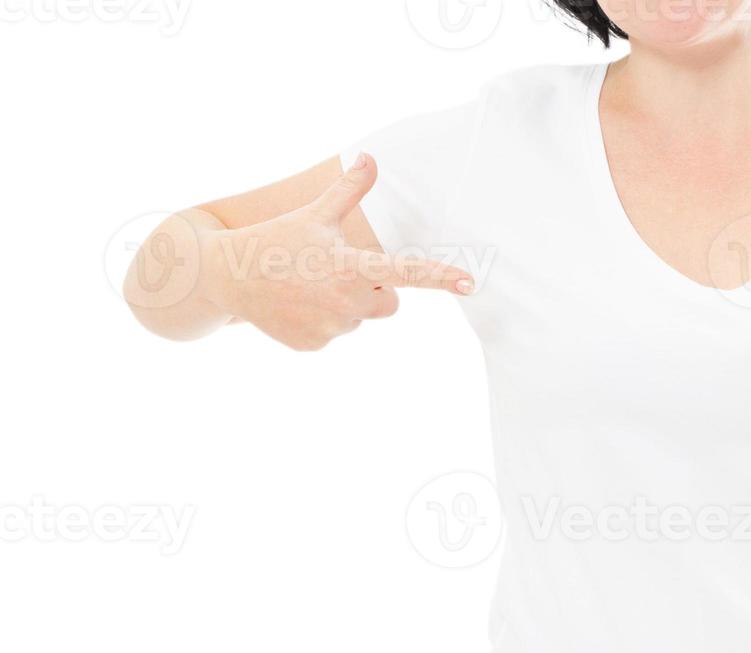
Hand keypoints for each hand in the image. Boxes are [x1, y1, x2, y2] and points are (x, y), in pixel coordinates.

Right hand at [205, 153, 473, 350]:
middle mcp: (348, 302)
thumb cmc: (278, 240)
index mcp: (352, 267)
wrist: (228, 276)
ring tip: (308, 287)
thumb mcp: (316, 214)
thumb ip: (349, 190)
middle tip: (333, 272)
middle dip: (373, 289)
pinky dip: (321, 322)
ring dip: (344, 305)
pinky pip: (335, 333)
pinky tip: (296, 305)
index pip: (407, 272)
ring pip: (360, 318)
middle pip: (389, 303)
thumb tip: (370, 156)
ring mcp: (331, 328)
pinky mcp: (314, 346)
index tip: (469, 283)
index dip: (440, 276)